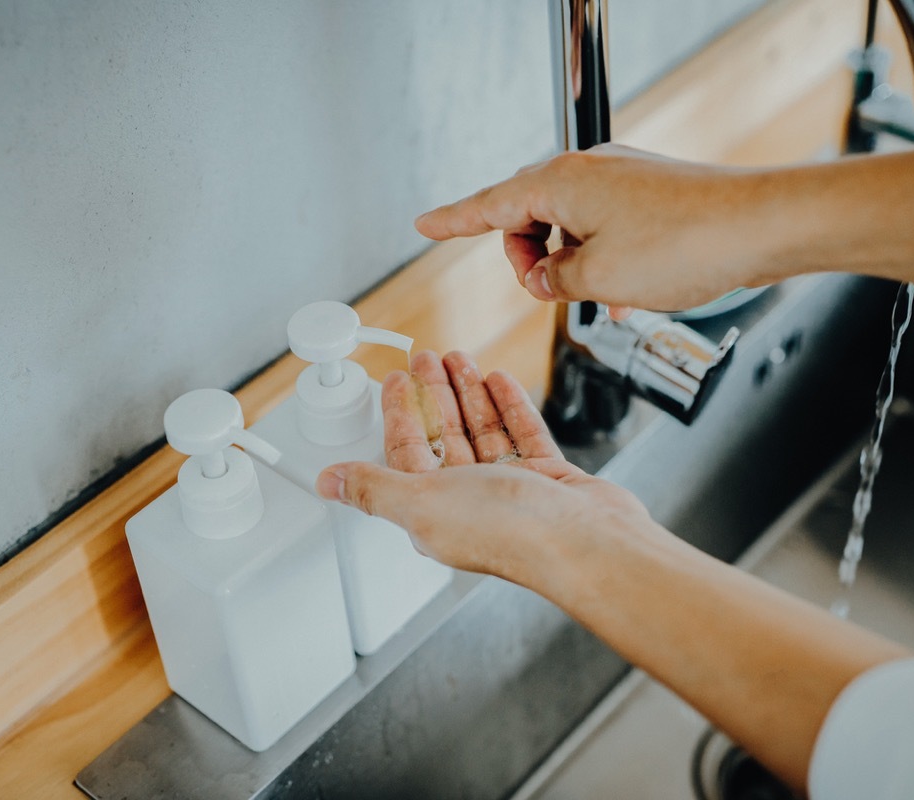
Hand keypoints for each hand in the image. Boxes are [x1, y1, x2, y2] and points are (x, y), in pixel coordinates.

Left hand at [315, 350, 648, 579]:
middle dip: (434, 395)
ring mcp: (511, 492)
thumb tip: (328, 484)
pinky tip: (500, 381)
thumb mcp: (422, 503)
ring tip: (461, 359)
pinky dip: (509, 407)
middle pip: (444, 437)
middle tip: (427, 358)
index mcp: (433, 512)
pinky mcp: (547, 481)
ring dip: (469, 394)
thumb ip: (374, 488)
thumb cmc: (511, 532)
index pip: (407, 454)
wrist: (586, 543)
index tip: (395, 379)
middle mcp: (469, 503)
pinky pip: (523, 435)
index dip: (399, 414)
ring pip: (483, 432)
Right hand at [414, 144, 772, 312]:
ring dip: (572, 265)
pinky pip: (606, 228)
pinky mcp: (650, 194)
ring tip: (601, 298)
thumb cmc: (685, 244)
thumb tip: (547, 278)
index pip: (488, 205)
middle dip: (530, 260)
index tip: (424, 225)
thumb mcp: (598, 279)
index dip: (452, 221)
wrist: (760, 227)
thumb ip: (556, 281)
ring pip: (570, 226)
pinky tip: (626, 295)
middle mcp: (588, 171)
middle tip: (550, 294)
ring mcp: (621, 180)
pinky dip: (604, 261)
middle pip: (529, 216)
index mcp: (560, 182)